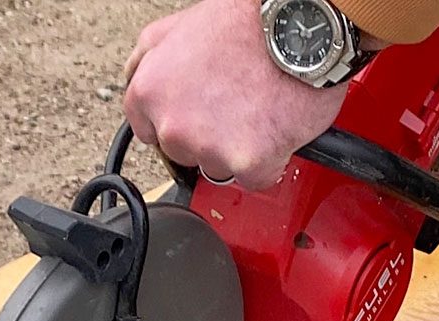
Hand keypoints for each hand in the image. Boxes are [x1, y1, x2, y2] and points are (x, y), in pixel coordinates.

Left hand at [124, 0, 347, 191]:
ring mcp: (207, 148)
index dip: (177, 120)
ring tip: (257, 110)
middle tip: (235, 104)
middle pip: (182, 153)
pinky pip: (254, 178)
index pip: (147, 129)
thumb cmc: (249, 23)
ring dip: (236, 149)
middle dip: (206, 136)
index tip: (195, 114)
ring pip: (217, 167)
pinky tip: (274, 129)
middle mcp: (172, 125)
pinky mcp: (245, 164)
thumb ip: (150, 58)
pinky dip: (267, 161)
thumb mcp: (179, 25)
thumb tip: (138, 76)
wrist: (300, 32)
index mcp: (149, 91)